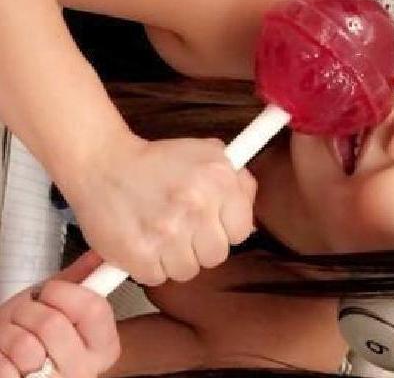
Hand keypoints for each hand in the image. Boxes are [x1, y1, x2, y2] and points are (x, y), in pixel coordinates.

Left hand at [0, 251, 119, 377]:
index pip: (94, 308)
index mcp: (102, 345)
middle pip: (53, 324)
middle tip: (28, 313)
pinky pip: (5, 366)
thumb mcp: (59, 303)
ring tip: (14, 334)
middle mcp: (84, 371)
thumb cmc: (35, 332)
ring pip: (25, 345)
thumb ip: (80, 278)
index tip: (51, 291)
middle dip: (29, 309)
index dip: (65, 292)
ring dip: (9, 331)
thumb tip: (102, 252)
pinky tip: (7, 356)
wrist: (11, 360)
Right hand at [66, 136, 257, 285]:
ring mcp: (169, 233)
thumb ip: (237, 182)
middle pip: (216, 255)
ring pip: (188, 271)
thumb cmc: (155, 161)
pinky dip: (150, 265)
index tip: (210, 222)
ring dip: (174, 257)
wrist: (103, 164)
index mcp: (218, 178)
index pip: (242, 231)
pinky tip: (143, 240)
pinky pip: (158, 278)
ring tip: (160, 232)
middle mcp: (197, 205)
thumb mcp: (205, 154)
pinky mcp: (141, 255)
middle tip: (181, 226)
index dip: (225, 229)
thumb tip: (252, 221)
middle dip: (200, 245)